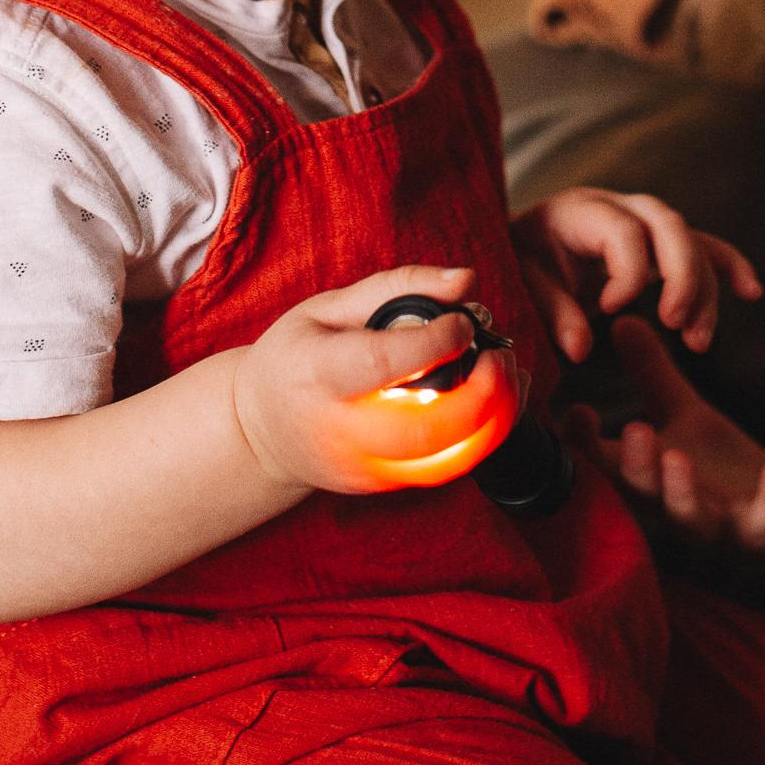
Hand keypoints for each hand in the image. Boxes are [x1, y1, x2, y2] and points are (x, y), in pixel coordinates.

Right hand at [229, 266, 479, 496]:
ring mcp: (362, 467)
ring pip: (446, 460)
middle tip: (499, 355)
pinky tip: (493, 402)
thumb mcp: (329, 306)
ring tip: (505, 375)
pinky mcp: (382, 486)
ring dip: (495, 418)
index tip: (461, 322)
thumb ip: (400, 286)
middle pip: (426, 429)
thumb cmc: (296, 358)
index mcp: (318, 374)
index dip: (434, 343)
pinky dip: (483, 436)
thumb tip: (466, 278)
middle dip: (483, 393)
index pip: (382, 364)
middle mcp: (339, 430)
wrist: (260, 431)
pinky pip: (446, 469)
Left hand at [511, 187, 758, 362]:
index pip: (622, 232)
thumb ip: (552, 311)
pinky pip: (704, 245)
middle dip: (682, 276)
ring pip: (691, 241)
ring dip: (704, 290)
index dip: (626, 273)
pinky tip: (751, 292)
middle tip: (675, 325)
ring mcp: (644, 220)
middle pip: (668, 225)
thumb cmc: (522, 260)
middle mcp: (619, 205)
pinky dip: (727, 267)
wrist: (525, 242)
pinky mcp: (660, 240)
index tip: (608, 311)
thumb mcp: (524, 282)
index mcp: (582, 210)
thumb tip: (581, 349)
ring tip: (697, 342)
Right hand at [592, 316, 764, 550]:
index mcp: (649, 478)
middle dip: (636, 464)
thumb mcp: (684, 413)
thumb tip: (620, 320)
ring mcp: (719, 522)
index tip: (576, 411)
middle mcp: (675, 506)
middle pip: (645, 491)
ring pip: (692, 514)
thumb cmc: (720, 463)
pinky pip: (764, 520)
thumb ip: (651, 373)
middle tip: (632, 430)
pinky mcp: (763, 528)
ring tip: (674, 457)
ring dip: (682, 489)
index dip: (587, 445)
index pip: (605, 464)